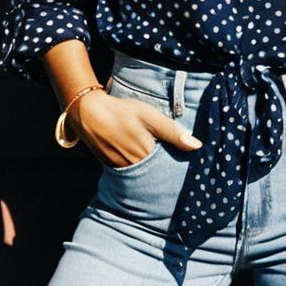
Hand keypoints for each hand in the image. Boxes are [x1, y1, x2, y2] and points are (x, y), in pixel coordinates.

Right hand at [67, 91, 202, 166]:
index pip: (170, 167)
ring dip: (154, 172)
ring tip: (162, 166)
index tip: (190, 166)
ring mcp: (122, 168)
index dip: (180, 166)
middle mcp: (135, 166)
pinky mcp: (113, 167)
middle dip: (168, 172)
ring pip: (145, 175)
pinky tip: (143, 161)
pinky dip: (140, 169)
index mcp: (147, 154)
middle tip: (179, 171)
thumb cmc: (122, 111)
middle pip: (158, 173)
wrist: (89, 112)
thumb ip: (172, 131)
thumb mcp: (150, 116)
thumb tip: (197, 146)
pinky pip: (132, 173)